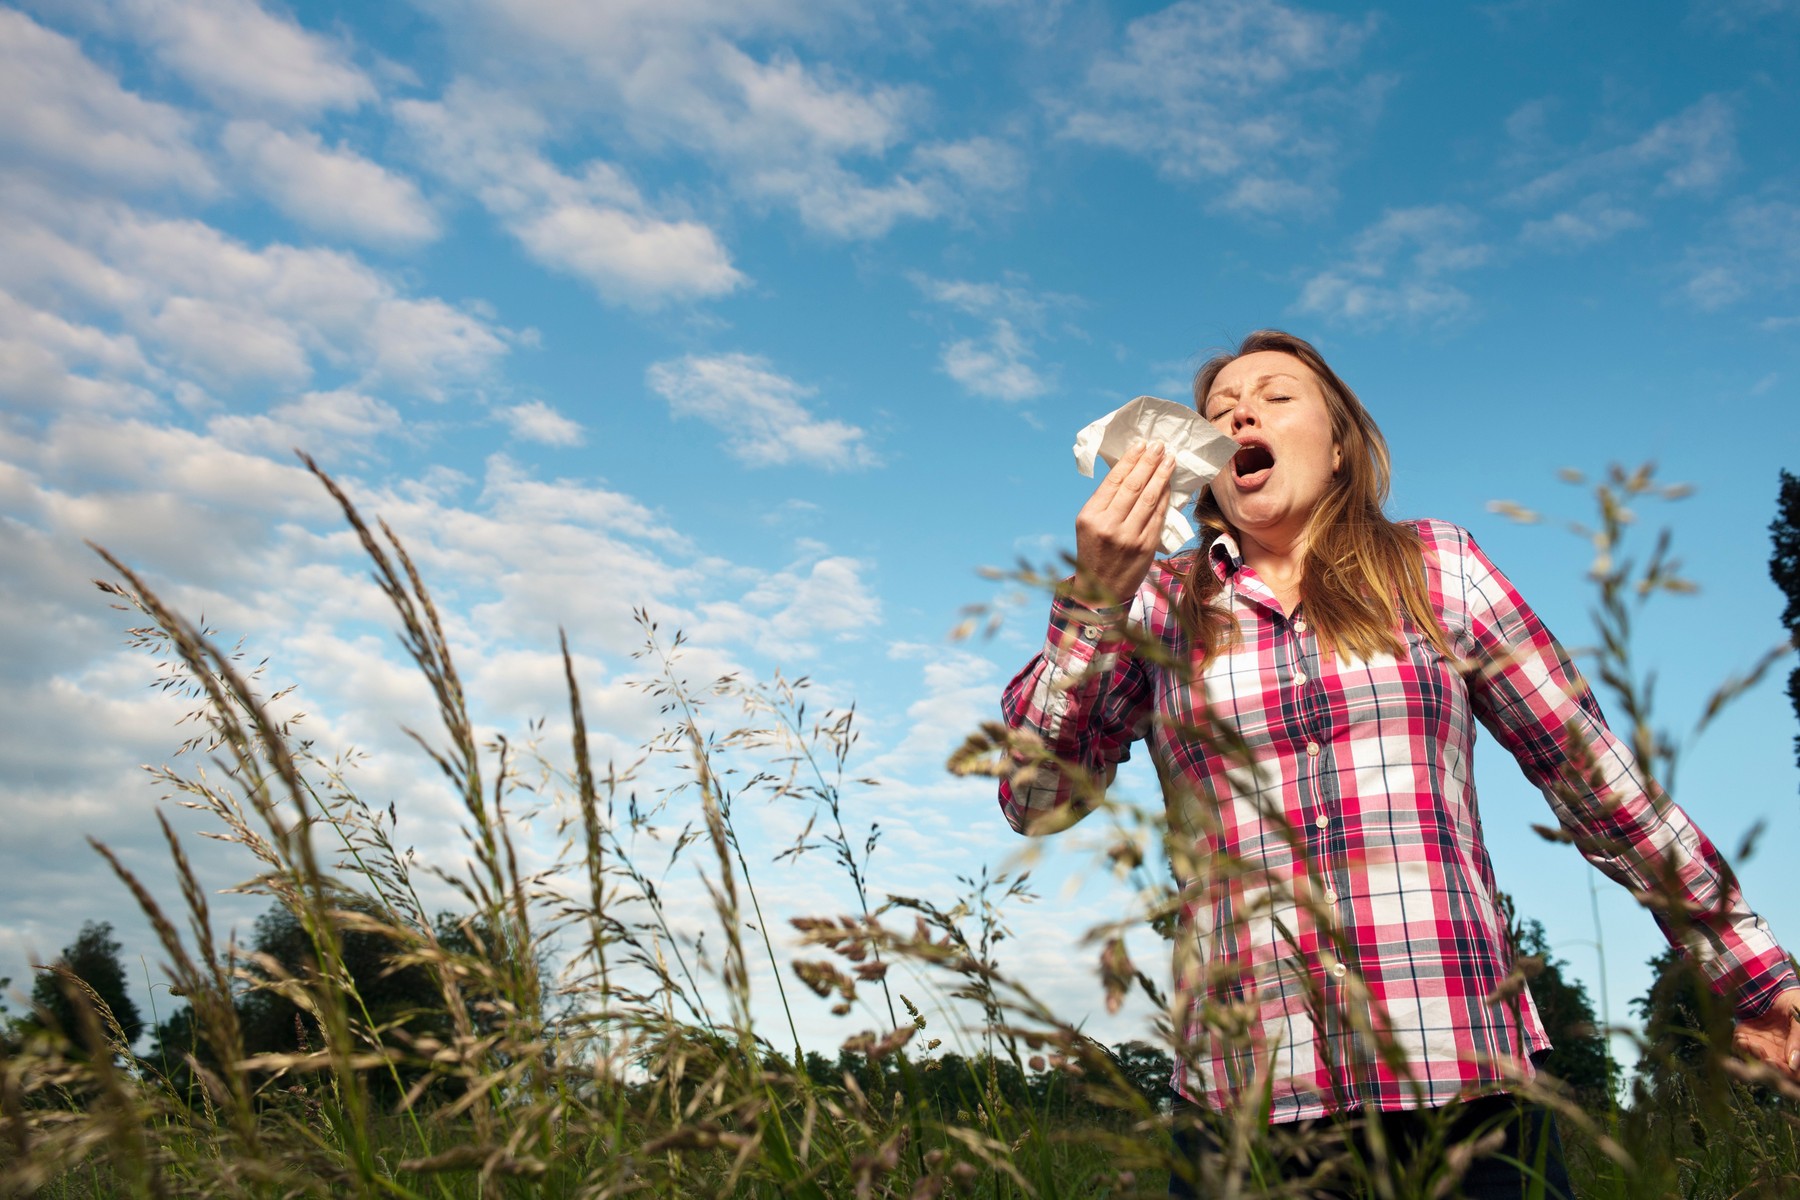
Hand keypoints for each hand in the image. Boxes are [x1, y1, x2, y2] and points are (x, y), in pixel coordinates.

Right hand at [1074, 441, 1174, 605]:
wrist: (1100, 590)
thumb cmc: (1095, 552)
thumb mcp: (1088, 525)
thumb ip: (1105, 502)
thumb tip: (1130, 471)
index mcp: (1090, 517)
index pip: (1114, 481)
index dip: (1130, 460)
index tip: (1141, 444)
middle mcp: (1109, 526)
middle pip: (1134, 486)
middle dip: (1149, 462)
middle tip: (1160, 446)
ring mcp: (1129, 537)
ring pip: (1150, 498)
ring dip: (1162, 475)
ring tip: (1169, 459)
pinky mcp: (1146, 546)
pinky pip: (1159, 515)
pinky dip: (1165, 497)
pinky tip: (1168, 484)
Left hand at [1733, 986, 1799, 1077]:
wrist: (1775, 988)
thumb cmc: (1794, 1004)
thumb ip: (1798, 1040)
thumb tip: (1794, 1064)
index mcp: (1794, 1053)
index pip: (1791, 1072)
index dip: (1783, 1071)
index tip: (1773, 1062)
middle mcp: (1778, 1055)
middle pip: (1770, 1071)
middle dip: (1763, 1065)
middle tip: (1760, 1053)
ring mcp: (1761, 1048)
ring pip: (1753, 1062)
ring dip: (1750, 1055)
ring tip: (1749, 1043)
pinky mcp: (1745, 1038)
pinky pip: (1739, 1048)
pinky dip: (1739, 1046)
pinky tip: (1742, 1038)